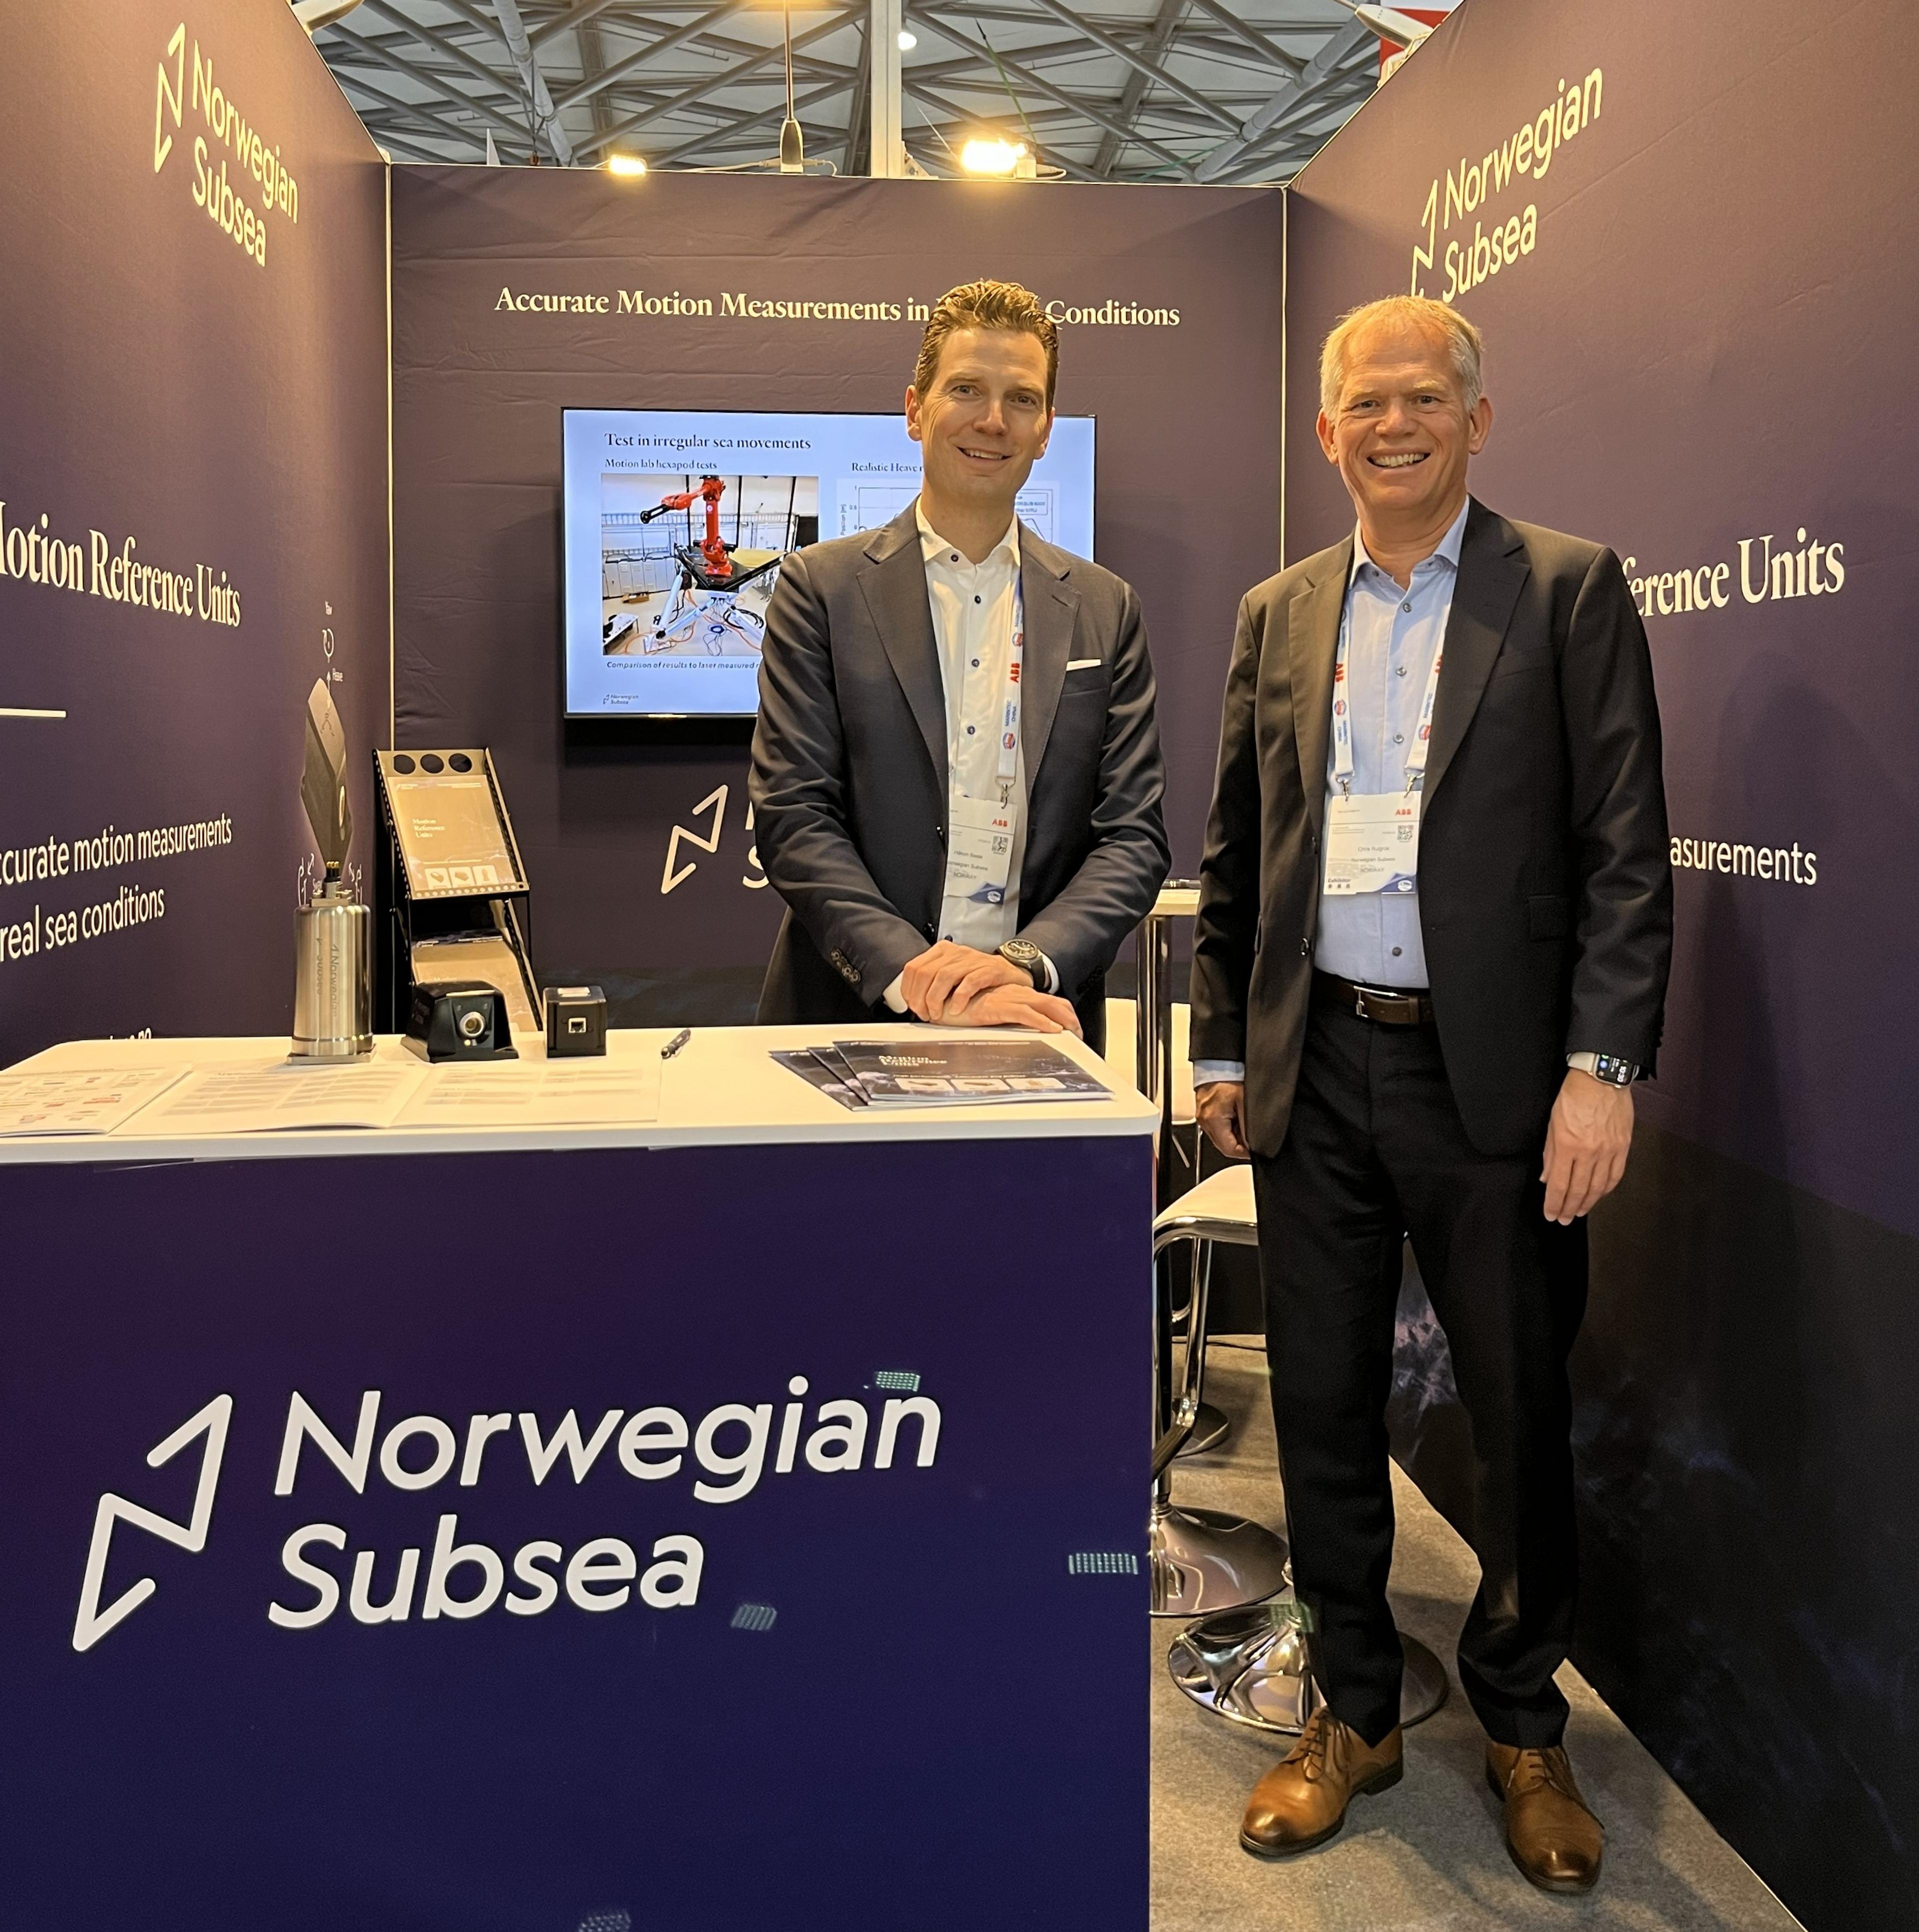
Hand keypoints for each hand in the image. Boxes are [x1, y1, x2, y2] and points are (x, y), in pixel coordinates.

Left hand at [900, 942, 1022, 1021]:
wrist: (1011, 973)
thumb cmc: (979, 978)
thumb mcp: (952, 975)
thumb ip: (933, 982)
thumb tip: (912, 1000)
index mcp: (942, 951)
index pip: (914, 967)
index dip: (909, 990)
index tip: (912, 1007)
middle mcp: (955, 952)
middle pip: (926, 972)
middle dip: (920, 997)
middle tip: (924, 1014)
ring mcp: (972, 959)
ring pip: (944, 976)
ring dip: (936, 999)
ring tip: (937, 1014)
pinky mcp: (989, 969)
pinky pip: (969, 981)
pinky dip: (959, 997)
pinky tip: (956, 1010)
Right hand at [939, 982, 1082, 1035]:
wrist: (942, 1000)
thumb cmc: (960, 1006)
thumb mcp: (985, 1012)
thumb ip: (999, 1015)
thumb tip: (1012, 1028)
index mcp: (1012, 994)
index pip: (1044, 1000)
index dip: (1061, 1011)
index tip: (1072, 1027)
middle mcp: (1013, 994)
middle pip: (1051, 1001)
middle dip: (1068, 1016)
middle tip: (1080, 1033)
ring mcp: (1007, 999)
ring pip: (1043, 1005)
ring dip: (1062, 1019)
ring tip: (1074, 1032)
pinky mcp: (997, 1007)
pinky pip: (1025, 1013)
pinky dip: (1042, 1022)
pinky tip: (1053, 1030)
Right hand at [1195, 1081, 1249, 1158]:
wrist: (1218, 1065)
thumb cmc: (1229, 1078)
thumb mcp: (1245, 1102)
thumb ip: (1248, 1126)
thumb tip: (1253, 1143)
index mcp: (1213, 1120)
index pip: (1229, 1149)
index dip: (1244, 1153)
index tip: (1254, 1150)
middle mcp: (1204, 1121)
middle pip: (1223, 1146)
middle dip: (1239, 1145)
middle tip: (1251, 1136)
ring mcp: (1202, 1118)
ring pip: (1220, 1139)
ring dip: (1233, 1137)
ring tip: (1242, 1123)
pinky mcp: (1203, 1114)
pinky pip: (1216, 1129)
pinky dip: (1227, 1129)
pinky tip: (1235, 1118)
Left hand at [1540, 1069, 1633, 1223]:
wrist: (1600, 1079)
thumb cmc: (1573, 1097)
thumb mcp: (1552, 1124)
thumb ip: (1549, 1155)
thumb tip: (1547, 1178)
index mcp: (1567, 1146)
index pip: (1559, 1185)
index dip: (1554, 1203)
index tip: (1551, 1214)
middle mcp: (1589, 1152)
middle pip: (1578, 1190)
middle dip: (1569, 1208)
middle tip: (1564, 1219)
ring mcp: (1609, 1151)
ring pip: (1598, 1187)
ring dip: (1588, 1203)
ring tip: (1579, 1212)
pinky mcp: (1623, 1147)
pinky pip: (1615, 1175)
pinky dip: (1606, 1190)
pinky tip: (1599, 1196)